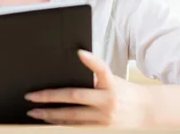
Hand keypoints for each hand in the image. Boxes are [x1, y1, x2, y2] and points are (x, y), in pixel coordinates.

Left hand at [24, 50, 152, 126]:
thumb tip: (73, 61)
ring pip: (72, 118)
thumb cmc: (125, 93)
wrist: (147, 113)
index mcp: (112, 85)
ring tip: (34, 113)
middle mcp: (108, 102)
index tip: (79, 53)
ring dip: (51, 115)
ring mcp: (105, 120)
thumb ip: (95, 76)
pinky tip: (49, 123)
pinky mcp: (102, 131)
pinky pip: (77, 129)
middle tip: (32, 97)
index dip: (92, 61)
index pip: (102, 69)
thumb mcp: (114, 80)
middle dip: (50, 98)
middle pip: (75, 97)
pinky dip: (62, 126)